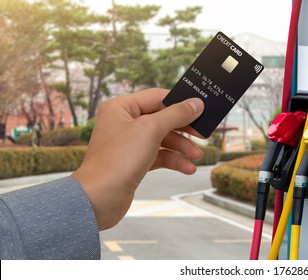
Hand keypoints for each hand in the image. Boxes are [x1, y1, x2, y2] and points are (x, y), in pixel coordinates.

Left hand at [72, 88, 204, 229]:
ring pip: (163, 139)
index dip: (180, 103)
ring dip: (182, 147)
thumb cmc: (118, 161)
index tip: (201, 109)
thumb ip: (176, 114)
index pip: (157, 97)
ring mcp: (128, 143)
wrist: (99, 199)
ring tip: (197, 157)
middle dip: (184, 128)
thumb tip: (196, 103)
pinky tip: (187, 169)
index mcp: (121, 107)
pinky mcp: (134, 162)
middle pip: (163, 118)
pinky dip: (174, 160)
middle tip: (203, 135)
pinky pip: (159, 156)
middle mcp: (123, 122)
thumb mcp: (152, 130)